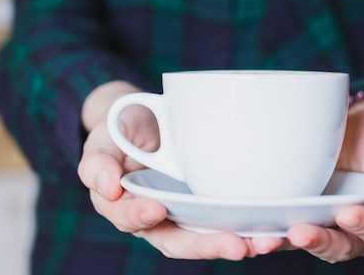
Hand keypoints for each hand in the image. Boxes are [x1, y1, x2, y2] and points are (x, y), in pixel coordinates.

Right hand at [77, 81, 256, 259]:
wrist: (145, 118)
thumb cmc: (120, 128)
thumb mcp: (102, 137)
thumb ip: (97, 161)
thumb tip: (107, 188)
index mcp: (122, 204)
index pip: (129, 217)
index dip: (140, 216)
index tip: (155, 208)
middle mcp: (153, 217)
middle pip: (175, 240)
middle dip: (205, 246)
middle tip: (234, 246)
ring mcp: (180, 211)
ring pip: (203, 236)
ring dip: (231, 243)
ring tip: (260, 244)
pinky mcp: (203, 202)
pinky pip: (221, 217)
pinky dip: (242, 225)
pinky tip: (266, 227)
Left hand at [252, 96, 363, 262]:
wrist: (355, 122)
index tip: (348, 213)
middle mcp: (352, 224)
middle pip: (341, 245)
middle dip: (321, 242)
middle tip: (302, 233)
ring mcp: (323, 219)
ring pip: (308, 241)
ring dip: (287, 243)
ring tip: (266, 240)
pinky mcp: (298, 210)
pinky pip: (285, 226)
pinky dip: (270, 232)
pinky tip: (250, 232)